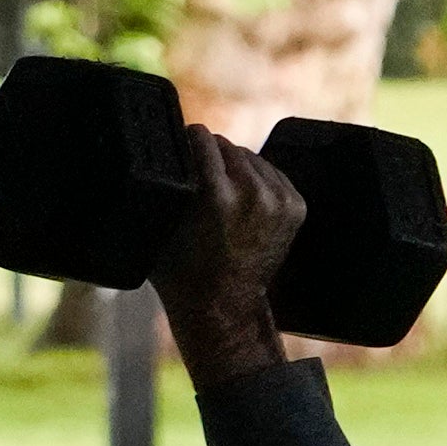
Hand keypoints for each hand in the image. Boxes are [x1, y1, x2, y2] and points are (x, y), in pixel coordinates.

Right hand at [146, 126, 306, 384]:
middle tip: (198, 175)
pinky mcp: (295, 207)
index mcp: (217, 195)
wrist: (223, 308)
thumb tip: (151, 150)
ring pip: (251, 158)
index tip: (181, 143)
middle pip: (228, 145)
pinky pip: (272, 174)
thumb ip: (162, 184)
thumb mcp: (159, 226)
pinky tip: (241, 200)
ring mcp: (278, 201)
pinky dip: (257, 181)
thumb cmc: (181, 272)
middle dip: (211, 155)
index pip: (203, 137)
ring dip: (234, 167)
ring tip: (219, 191)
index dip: (188, 139)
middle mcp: (253, 194)